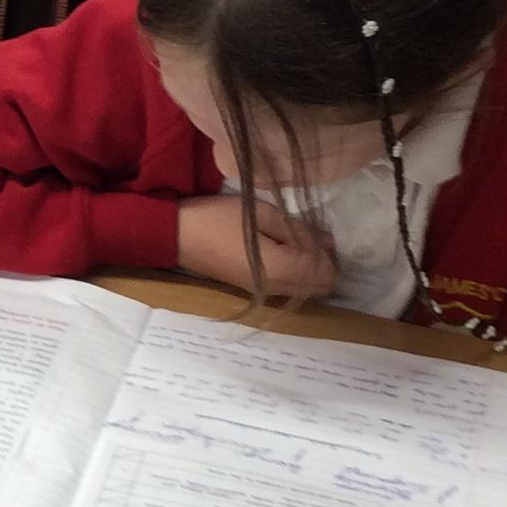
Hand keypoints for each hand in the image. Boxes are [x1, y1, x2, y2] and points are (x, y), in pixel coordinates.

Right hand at [175, 195, 336, 301]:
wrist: (177, 236)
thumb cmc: (218, 219)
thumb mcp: (262, 213)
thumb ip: (299, 229)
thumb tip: (329, 241)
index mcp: (280, 269)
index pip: (325, 271)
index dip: (328, 252)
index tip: (318, 232)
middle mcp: (276, 288)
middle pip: (319, 288)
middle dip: (324, 265)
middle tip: (311, 238)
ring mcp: (264, 293)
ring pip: (305, 291)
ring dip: (310, 271)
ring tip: (296, 243)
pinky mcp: (255, 291)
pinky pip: (289, 289)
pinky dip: (296, 275)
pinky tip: (284, 253)